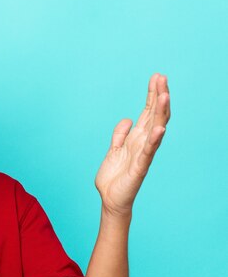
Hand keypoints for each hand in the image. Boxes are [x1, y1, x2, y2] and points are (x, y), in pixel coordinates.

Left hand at [95, 73, 170, 215]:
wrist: (110, 199)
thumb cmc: (114, 177)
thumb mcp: (113, 149)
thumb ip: (119, 134)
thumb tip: (128, 119)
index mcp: (137, 138)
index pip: (148, 112)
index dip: (152, 95)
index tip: (156, 77)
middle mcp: (143, 143)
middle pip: (155, 115)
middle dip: (159, 96)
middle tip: (162, 77)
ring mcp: (143, 154)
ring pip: (155, 129)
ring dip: (160, 113)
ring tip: (164, 95)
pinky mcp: (140, 167)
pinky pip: (148, 152)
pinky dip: (154, 140)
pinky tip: (159, 129)